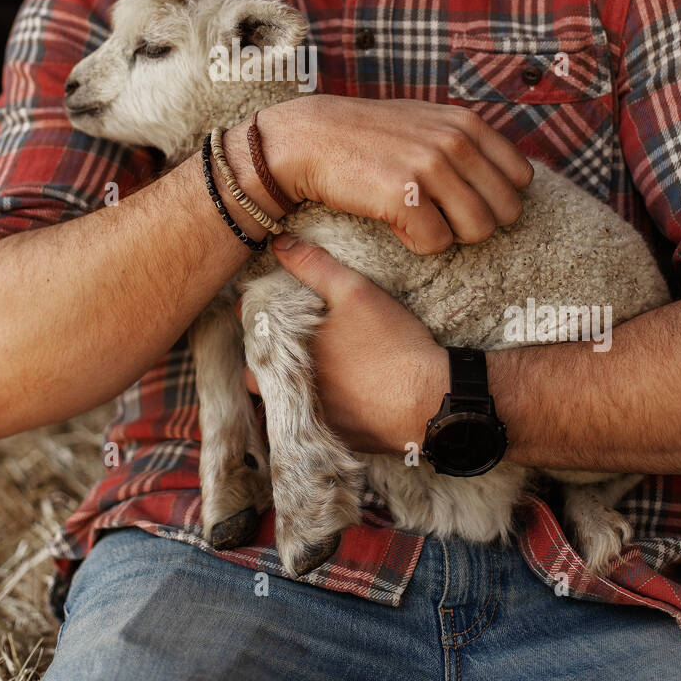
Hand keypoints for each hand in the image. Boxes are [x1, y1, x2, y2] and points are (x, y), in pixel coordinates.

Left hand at [242, 234, 448, 452]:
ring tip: (304, 364)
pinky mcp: (335, 437)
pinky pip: (310, 424)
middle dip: (264, 356)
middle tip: (284, 338)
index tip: (267, 308)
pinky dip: (313, 408)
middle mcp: (290, 392)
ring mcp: (311, 419)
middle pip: (258, 374)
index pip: (251, 334)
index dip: (256, 317)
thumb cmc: (391, 344)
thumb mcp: (354, 292)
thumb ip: (313, 266)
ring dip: (285, 384)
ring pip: (281, 402)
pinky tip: (332, 394)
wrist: (429, 401)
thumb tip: (280, 243)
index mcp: (285, 355)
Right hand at [258, 94, 532, 253]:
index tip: (464, 199)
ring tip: (419, 219)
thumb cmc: (366, 136)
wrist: (308, 139)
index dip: (495, 197)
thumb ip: (466, 140)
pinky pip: (437, 244)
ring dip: (449, 234)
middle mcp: (454, 142)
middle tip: (440, 215)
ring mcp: (430, 168)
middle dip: (476, 221)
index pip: (521, 177)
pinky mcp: (404, 197)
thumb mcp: (425, 120)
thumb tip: (512, 176)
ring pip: (478, 231)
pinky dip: (417, 243)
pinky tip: (395, 223)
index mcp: (466, 123)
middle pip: (505, 210)